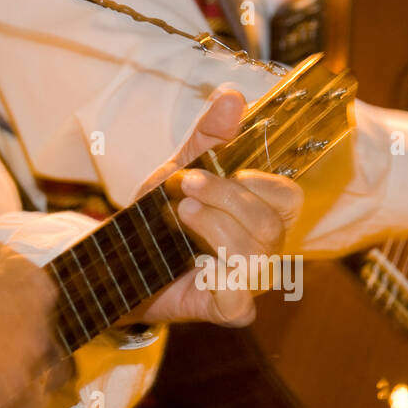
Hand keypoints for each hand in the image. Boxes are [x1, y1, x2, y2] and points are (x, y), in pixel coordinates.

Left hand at [129, 86, 303, 325]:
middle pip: (272, 224)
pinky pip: (240, 299)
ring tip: (181, 213)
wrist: (118, 264)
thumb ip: (208, 138)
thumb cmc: (156, 221)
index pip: (288, 197)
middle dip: (228, 198)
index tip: (222, 169)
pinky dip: (216, 275)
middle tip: (188, 185)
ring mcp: (248, 283)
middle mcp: (263, 250)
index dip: (261, 181)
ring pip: (255, 256)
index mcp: (260, 215)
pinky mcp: (229, 311)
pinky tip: (192, 261)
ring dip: (216, 227)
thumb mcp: (179, 171)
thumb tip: (232, 96)